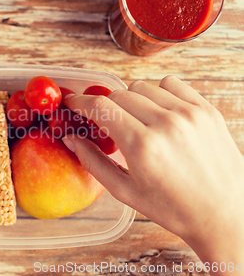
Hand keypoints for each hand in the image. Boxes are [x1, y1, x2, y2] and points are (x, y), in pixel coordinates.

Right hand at [63, 76, 243, 270]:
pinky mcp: (206, 110)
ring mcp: (189, 113)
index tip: (73, 102)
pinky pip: (171, 84)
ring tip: (136, 121)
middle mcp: (165, 123)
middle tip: (105, 122)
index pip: (100, 106)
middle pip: (119, 94)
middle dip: (105, 106)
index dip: (80, 101)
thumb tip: (71, 139)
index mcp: (142, 146)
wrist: (226, 214)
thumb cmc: (175, 209)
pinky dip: (158, 93)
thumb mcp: (126, 191)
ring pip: (143, 86)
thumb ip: (93, 162)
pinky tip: (158, 113)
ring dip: (131, 99)